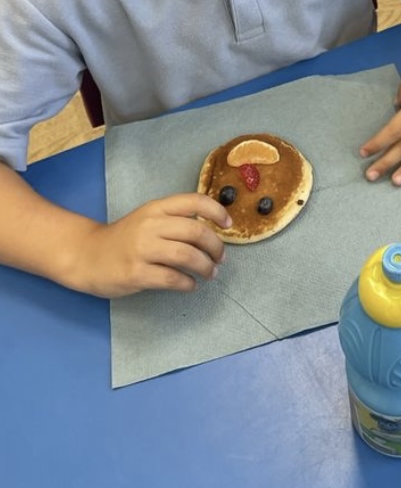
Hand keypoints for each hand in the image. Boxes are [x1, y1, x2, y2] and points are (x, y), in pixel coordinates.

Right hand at [70, 193, 231, 297]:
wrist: (86, 255)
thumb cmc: (124, 238)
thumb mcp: (148, 218)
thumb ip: (174, 220)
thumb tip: (211, 231)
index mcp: (156, 208)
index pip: (194, 202)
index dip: (216, 211)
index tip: (228, 225)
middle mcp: (151, 225)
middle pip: (196, 232)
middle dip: (215, 247)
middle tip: (221, 258)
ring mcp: (142, 249)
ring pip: (187, 256)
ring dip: (205, 267)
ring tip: (210, 273)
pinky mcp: (136, 273)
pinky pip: (172, 279)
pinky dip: (187, 283)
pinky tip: (190, 285)